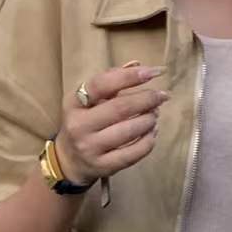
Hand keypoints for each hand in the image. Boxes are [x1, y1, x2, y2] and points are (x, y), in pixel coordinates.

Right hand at [53, 62, 169, 185]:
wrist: (69, 160)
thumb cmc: (84, 122)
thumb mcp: (89, 100)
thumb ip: (111, 81)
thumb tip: (138, 64)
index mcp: (74, 103)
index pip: (101, 84)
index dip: (129, 76)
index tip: (153, 72)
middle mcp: (79, 125)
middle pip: (120, 108)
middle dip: (147, 99)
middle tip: (162, 96)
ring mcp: (90, 148)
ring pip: (129, 131)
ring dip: (149, 119)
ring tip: (155, 114)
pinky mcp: (103, 166)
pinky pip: (133, 153)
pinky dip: (148, 141)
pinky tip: (152, 133)